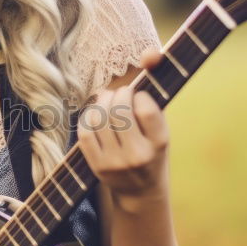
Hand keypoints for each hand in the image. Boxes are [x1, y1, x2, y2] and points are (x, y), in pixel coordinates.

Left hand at [77, 49, 169, 209]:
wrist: (140, 191)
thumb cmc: (152, 147)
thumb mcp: (161, 123)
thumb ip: (156, 88)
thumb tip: (149, 53)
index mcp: (161, 142)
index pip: (145, 107)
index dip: (138, 95)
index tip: (139, 97)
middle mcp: (139, 155)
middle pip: (119, 110)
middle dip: (117, 95)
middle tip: (120, 94)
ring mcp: (116, 163)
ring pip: (100, 119)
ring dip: (101, 102)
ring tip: (107, 100)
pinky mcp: (97, 167)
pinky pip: (85, 132)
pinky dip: (88, 118)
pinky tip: (96, 116)